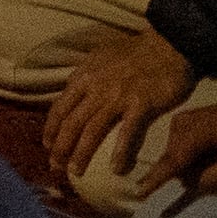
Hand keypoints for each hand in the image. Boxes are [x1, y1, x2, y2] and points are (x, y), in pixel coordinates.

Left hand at [42, 26, 196, 182]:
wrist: (169, 45)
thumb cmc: (137, 54)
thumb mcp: (101, 59)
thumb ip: (87, 78)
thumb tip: (74, 94)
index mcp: (84, 77)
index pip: (60, 108)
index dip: (51, 129)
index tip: (47, 146)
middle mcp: (96, 88)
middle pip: (71, 123)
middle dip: (60, 147)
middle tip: (55, 167)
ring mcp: (118, 96)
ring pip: (92, 130)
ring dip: (81, 153)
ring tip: (76, 172)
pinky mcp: (141, 104)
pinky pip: (128, 133)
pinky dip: (120, 152)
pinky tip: (116, 169)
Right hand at [137, 72, 216, 210]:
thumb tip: (187, 185)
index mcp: (195, 134)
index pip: (171, 163)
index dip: (155, 181)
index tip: (137, 194)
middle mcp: (181, 127)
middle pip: (178, 166)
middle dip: (197, 177)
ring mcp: (182, 125)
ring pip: (182, 162)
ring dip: (202, 170)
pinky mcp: (187, 128)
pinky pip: (187, 154)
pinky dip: (202, 163)